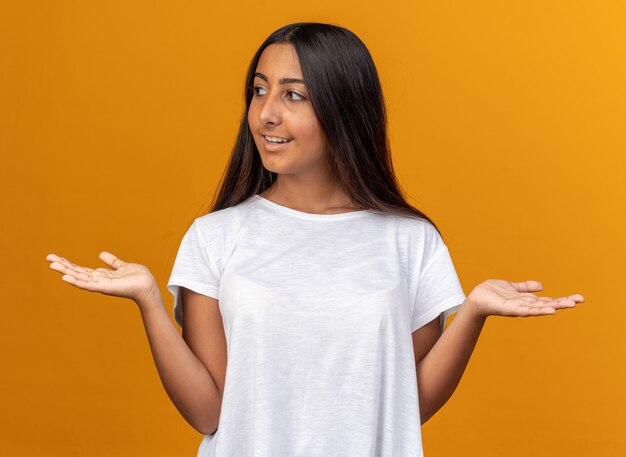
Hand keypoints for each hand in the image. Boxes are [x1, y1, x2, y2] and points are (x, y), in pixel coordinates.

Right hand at [46, 252, 161, 310]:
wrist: (148, 285)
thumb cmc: (138, 278)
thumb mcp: (122, 266)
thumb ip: (112, 262)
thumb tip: (101, 254)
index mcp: (101, 275)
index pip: (81, 269)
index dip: (68, 264)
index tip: (55, 257)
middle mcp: (98, 281)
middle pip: (76, 272)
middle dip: (62, 266)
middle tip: (48, 258)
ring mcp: (100, 285)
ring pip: (79, 278)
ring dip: (65, 271)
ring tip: (52, 266)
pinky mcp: (105, 288)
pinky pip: (88, 285)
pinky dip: (76, 281)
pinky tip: (65, 278)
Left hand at [466, 279, 583, 318]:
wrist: (476, 298)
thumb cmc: (493, 293)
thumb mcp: (513, 287)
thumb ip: (526, 287)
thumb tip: (542, 286)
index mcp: (528, 300)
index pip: (549, 300)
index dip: (563, 299)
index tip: (579, 298)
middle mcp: (526, 306)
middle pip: (548, 304)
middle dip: (563, 303)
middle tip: (580, 301)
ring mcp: (519, 308)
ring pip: (540, 308)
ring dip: (554, 307)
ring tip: (568, 305)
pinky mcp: (510, 309)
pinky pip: (526, 310)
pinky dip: (538, 310)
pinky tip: (549, 311)